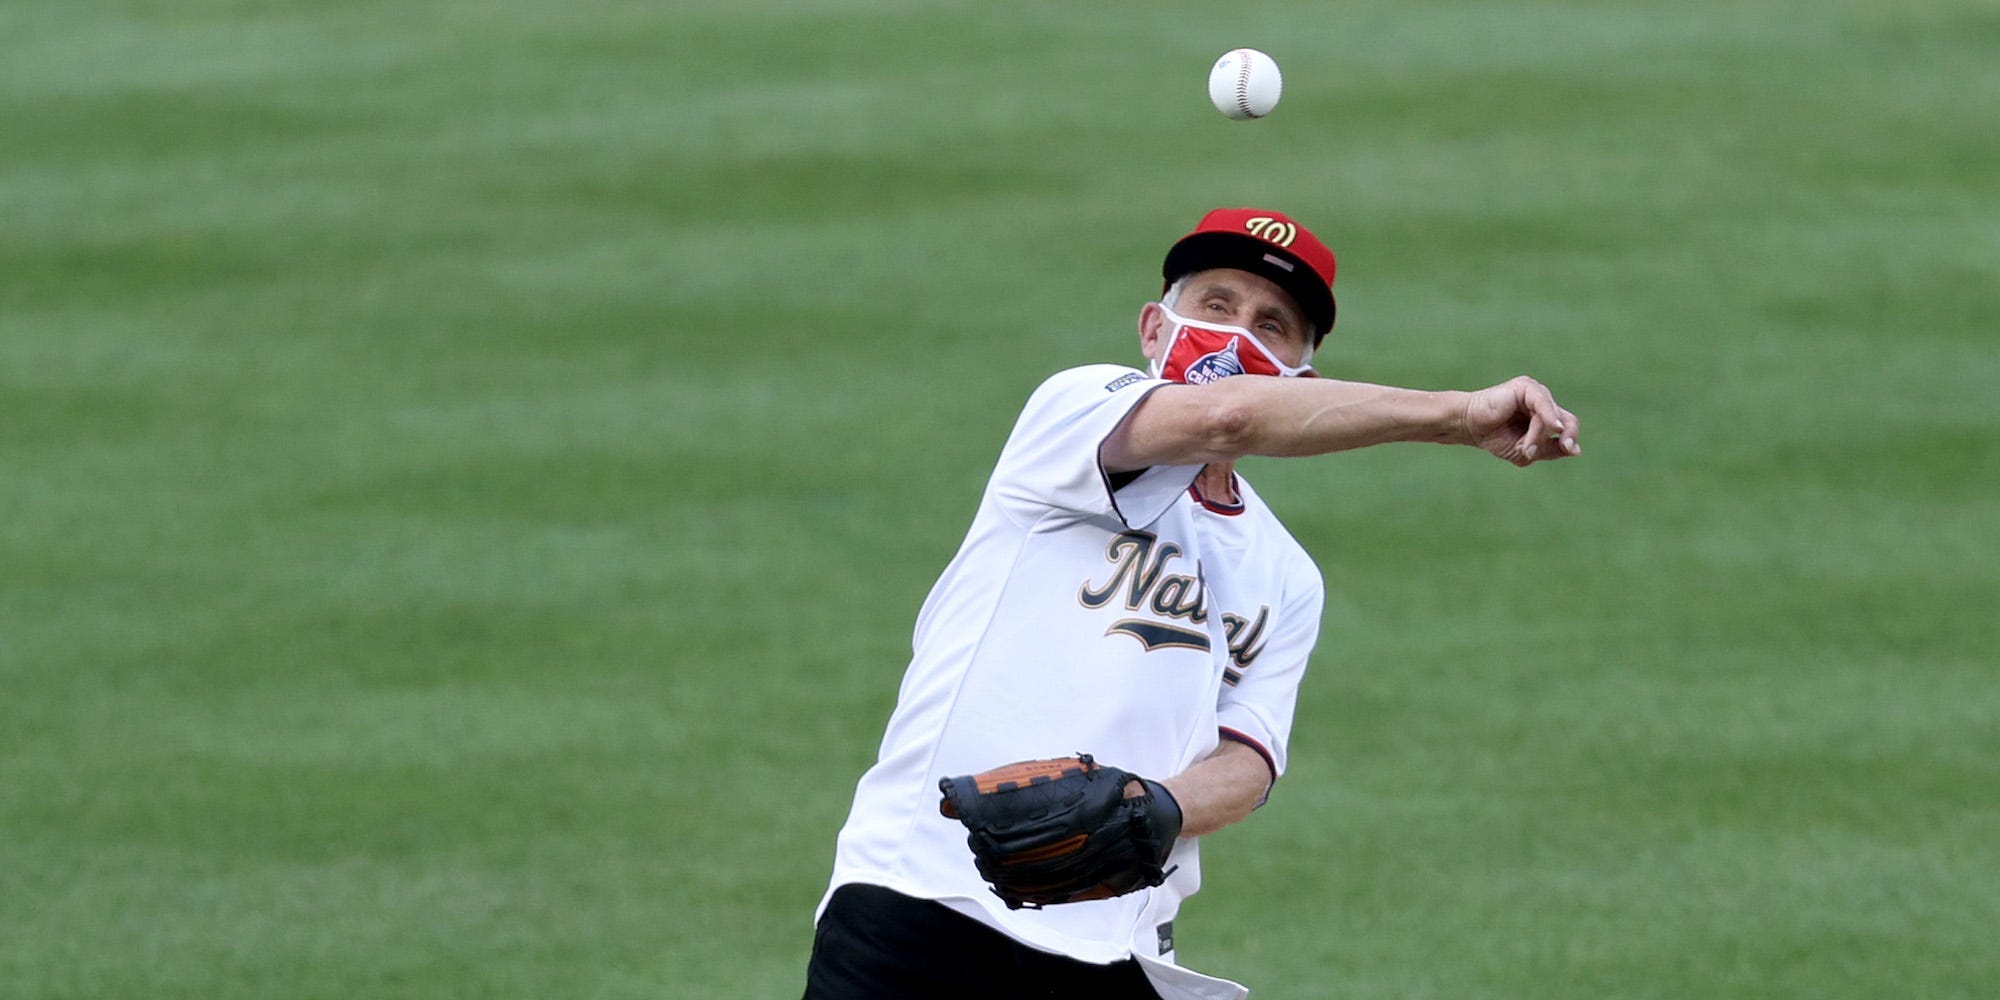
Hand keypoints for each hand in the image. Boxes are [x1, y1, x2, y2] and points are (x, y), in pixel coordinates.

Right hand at [1462, 376, 1580, 466]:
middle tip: (1562, 448)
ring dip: (1540, 436)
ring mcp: (1535, 393)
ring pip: (1553, 417)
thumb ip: (1550, 449)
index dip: (1571, 438)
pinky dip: (1546, 419)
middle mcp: (1543, 402)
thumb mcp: (1525, 450)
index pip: (1568, 426)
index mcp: (1545, 416)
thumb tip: (1575, 450)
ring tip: (1526, 449)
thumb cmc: (1494, 437)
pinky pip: (1543, 404)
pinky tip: (1550, 428)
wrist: (1468, 425)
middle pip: (1567, 420)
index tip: (1570, 450)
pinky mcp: (1525, 387)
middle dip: (1565, 437)